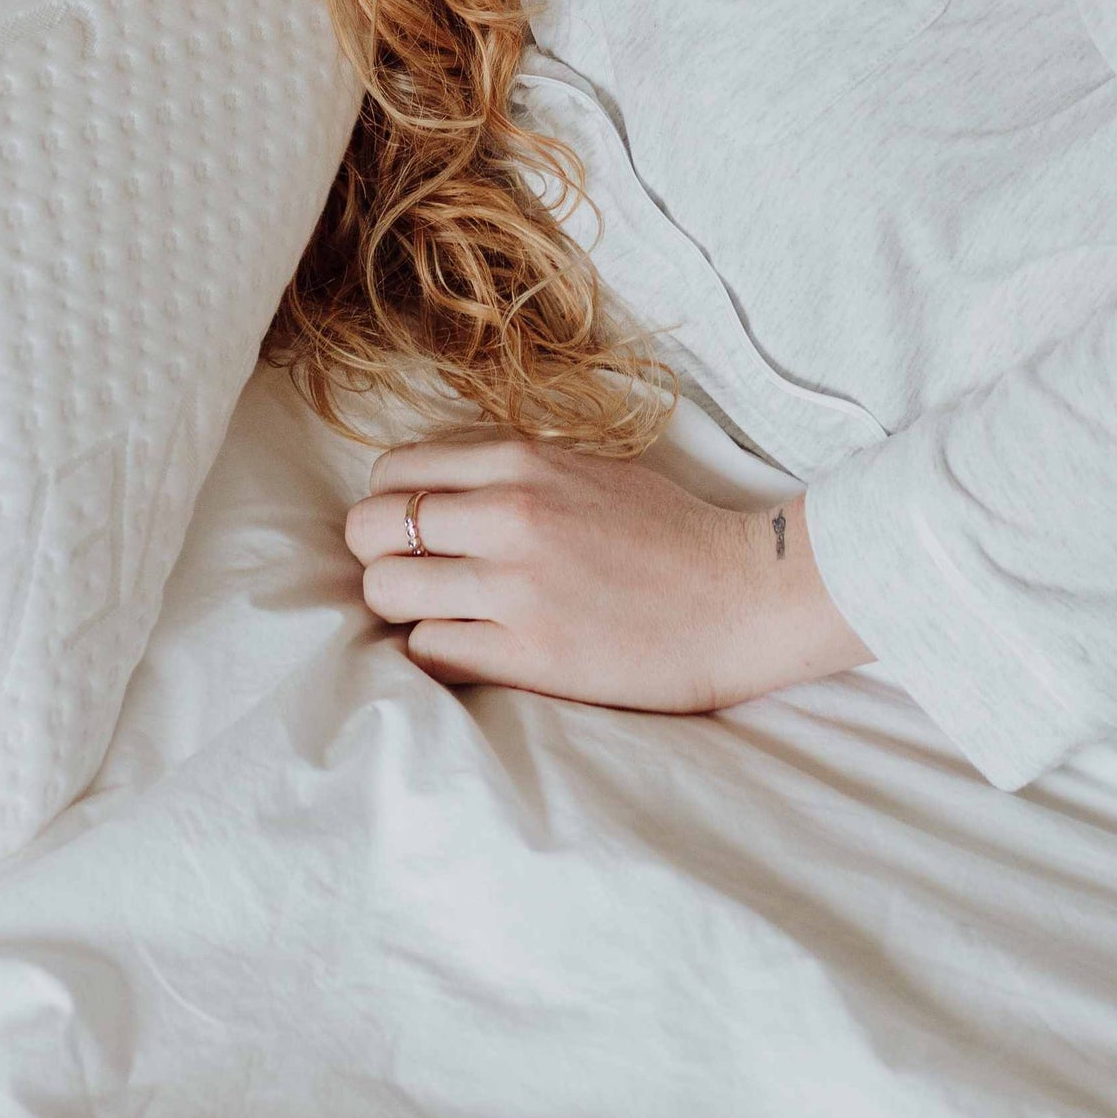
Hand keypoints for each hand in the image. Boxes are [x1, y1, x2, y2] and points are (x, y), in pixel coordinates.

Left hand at [343, 437, 871, 714]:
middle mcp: (510, 515)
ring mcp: (517, 587)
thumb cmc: (672, 533)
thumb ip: (512, 471)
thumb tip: (437, 488)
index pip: (392, 472)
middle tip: (415, 577)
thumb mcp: (588, 469)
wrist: (745, 597)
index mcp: (522, 462)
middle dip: (378, 556)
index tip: (414, 531)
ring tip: (442, 616)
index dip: (389, 505)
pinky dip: (437, 651)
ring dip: (403, 607)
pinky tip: (472, 649)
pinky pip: (430, 650)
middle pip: (370, 529)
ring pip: (387, 591)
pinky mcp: (531, 655)